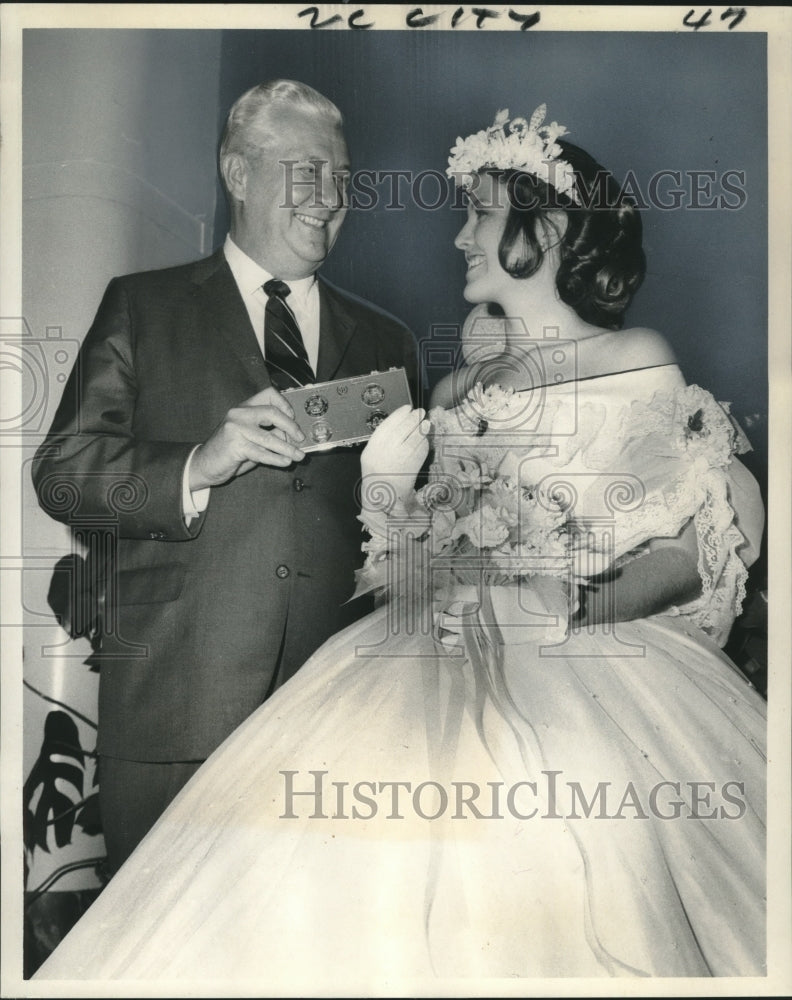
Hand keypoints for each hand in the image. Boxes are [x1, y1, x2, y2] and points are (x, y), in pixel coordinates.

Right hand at [189, 387, 305, 488]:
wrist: (205, 464)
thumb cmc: (231, 451)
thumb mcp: (251, 437)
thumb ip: (268, 433)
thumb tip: (293, 435)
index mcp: (244, 408)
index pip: (268, 394)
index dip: (284, 403)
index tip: (294, 416)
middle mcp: (239, 414)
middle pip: (272, 413)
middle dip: (291, 426)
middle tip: (300, 438)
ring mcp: (235, 429)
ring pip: (269, 438)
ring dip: (288, 448)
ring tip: (299, 456)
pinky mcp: (234, 446)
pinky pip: (262, 453)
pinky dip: (276, 459)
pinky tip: (285, 461)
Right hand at [360, 405, 429, 508]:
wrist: (382, 500)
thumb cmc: (377, 476)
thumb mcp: (372, 456)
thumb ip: (383, 440)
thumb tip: (401, 422)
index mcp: (372, 449)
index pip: (387, 426)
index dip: (399, 415)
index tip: (407, 407)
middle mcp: (384, 454)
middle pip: (402, 430)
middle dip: (413, 419)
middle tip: (420, 413)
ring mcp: (399, 462)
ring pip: (413, 440)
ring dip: (421, 430)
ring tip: (426, 423)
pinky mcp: (411, 469)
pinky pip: (420, 452)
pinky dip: (424, 443)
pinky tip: (425, 439)